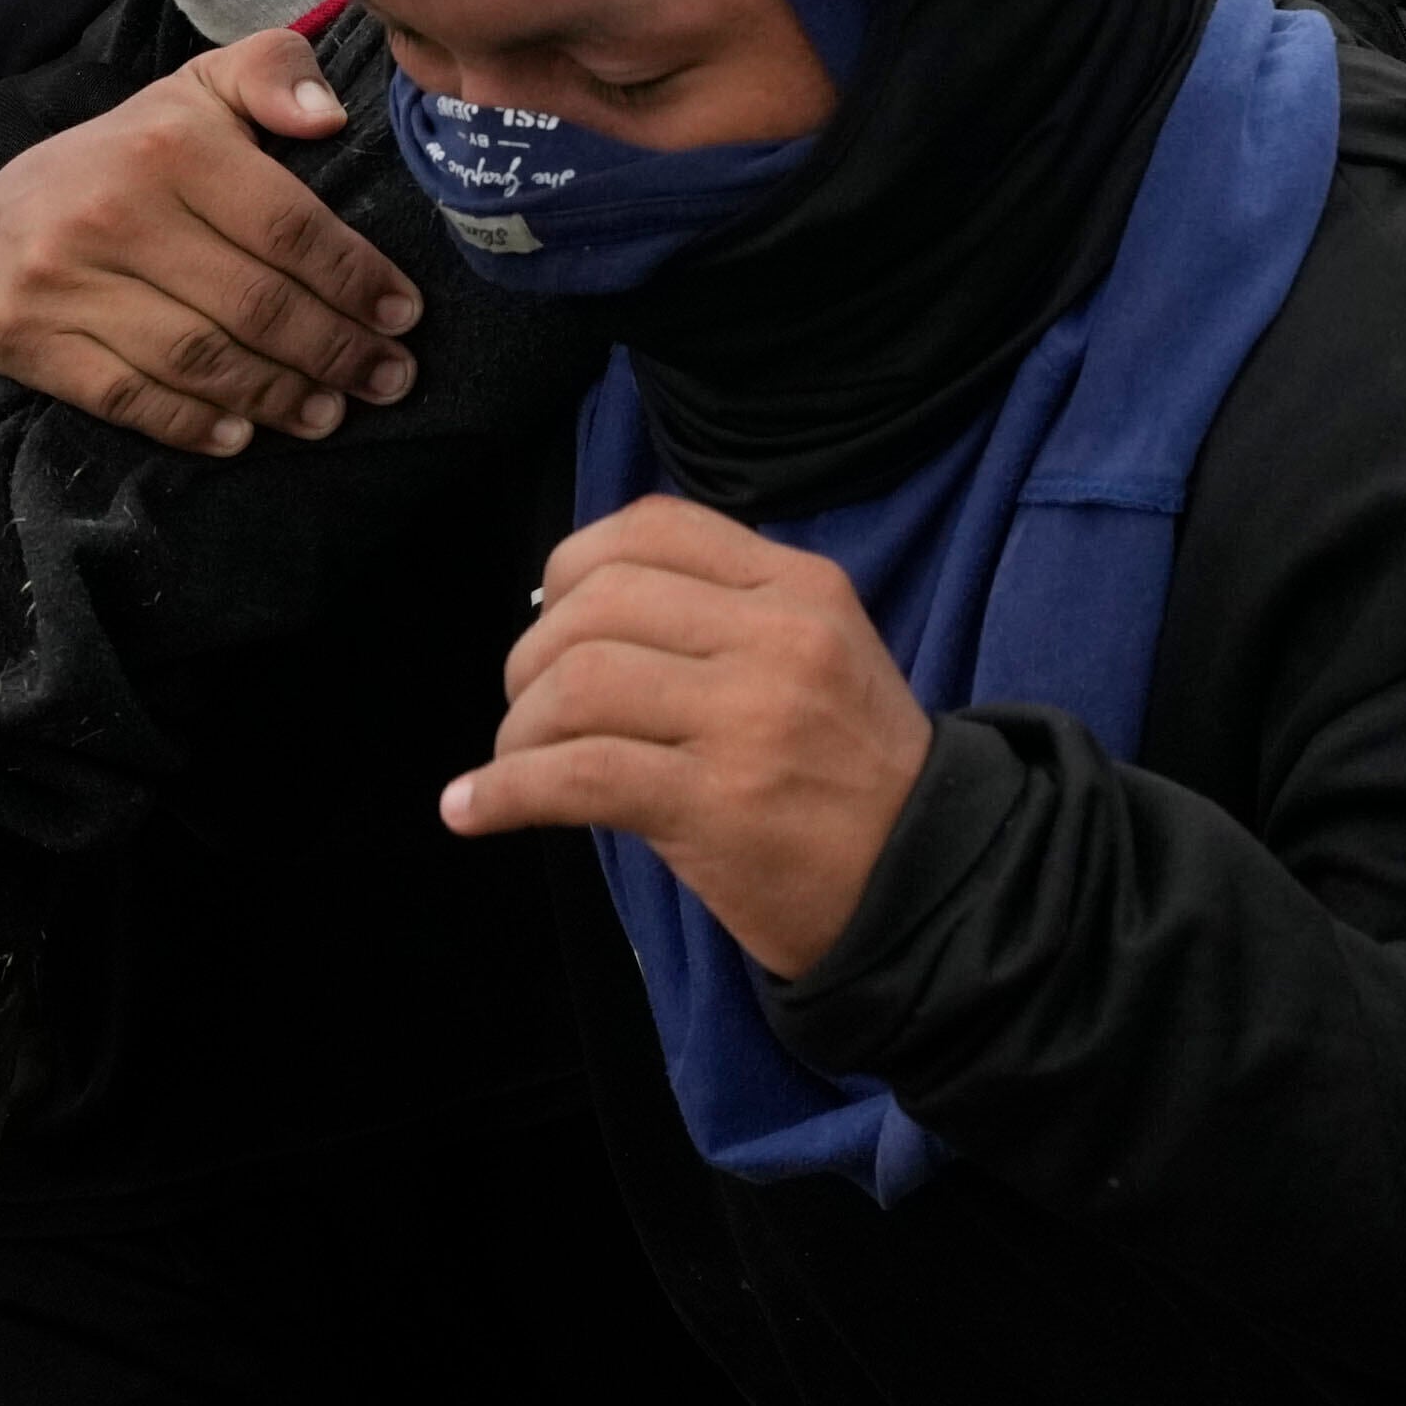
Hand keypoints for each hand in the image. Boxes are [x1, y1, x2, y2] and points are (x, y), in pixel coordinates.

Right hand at [0, 32, 418, 453]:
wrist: (4, 205)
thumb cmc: (137, 152)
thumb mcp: (205, 89)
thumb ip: (275, 73)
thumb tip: (327, 114)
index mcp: (168, 148)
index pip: (289, 228)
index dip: (356, 278)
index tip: (405, 315)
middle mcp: (107, 213)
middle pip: (253, 303)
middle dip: (336, 350)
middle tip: (389, 378)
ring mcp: (57, 281)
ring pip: (199, 358)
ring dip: (278, 396)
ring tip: (331, 412)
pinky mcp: (22, 339)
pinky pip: (126, 397)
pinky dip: (192, 424)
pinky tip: (243, 434)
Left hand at [450, 497, 931, 977]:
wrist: (932, 878)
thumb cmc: (854, 771)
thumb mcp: (820, 654)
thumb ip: (725, 615)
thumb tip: (572, 611)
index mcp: (804, 587)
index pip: (656, 527)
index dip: (575, 566)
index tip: (556, 622)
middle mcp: (779, 637)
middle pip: (598, 601)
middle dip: (532, 657)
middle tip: (534, 711)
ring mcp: (751, 717)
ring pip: (577, 681)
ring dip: (517, 730)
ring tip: (517, 765)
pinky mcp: (717, 803)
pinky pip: (573, 776)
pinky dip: (502, 791)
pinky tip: (474, 808)